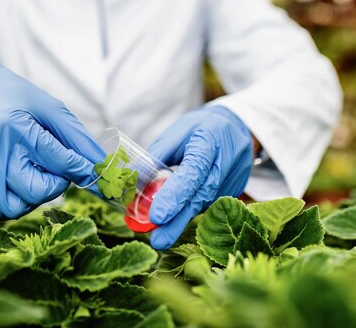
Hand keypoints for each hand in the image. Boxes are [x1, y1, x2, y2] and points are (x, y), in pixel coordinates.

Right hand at [0, 55, 102, 218]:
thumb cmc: (15, 98)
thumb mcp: (50, 109)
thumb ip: (78, 140)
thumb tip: (104, 167)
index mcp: (17, 128)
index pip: (60, 162)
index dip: (82, 171)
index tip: (96, 176)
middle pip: (35, 191)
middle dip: (54, 186)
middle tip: (53, 168)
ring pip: (13, 208)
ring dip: (32, 198)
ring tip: (33, 174)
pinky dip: (12, 202)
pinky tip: (16, 181)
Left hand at [146, 105, 253, 249]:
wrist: (237, 126)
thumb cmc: (199, 129)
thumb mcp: (176, 134)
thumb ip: (155, 157)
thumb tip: (131, 180)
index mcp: (208, 142)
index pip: (192, 172)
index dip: (175, 195)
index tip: (157, 216)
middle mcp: (224, 164)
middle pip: (199, 196)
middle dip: (177, 221)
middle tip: (157, 241)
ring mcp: (232, 180)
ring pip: (204, 205)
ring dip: (181, 221)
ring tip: (160, 236)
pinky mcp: (233, 191)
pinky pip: (208, 205)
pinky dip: (190, 213)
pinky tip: (175, 222)